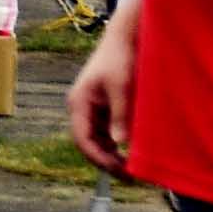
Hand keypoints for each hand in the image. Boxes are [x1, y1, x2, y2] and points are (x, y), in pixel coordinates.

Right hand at [67, 29, 138, 174]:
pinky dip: (119, 141)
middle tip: (129, 175)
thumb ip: (119, 116)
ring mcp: (93, 107)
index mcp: (79, 103)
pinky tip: (134, 149)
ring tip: (133, 166)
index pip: (83, 140)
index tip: (119, 170)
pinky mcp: (105, 105)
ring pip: (100, 138)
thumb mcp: (121, 88)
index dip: (99, 158)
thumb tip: (119, 144)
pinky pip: (108, 129)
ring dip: (113, 152)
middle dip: (107, 159)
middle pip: (90, 143)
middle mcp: (82, 107)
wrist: (125, 36)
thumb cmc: (120, 58)